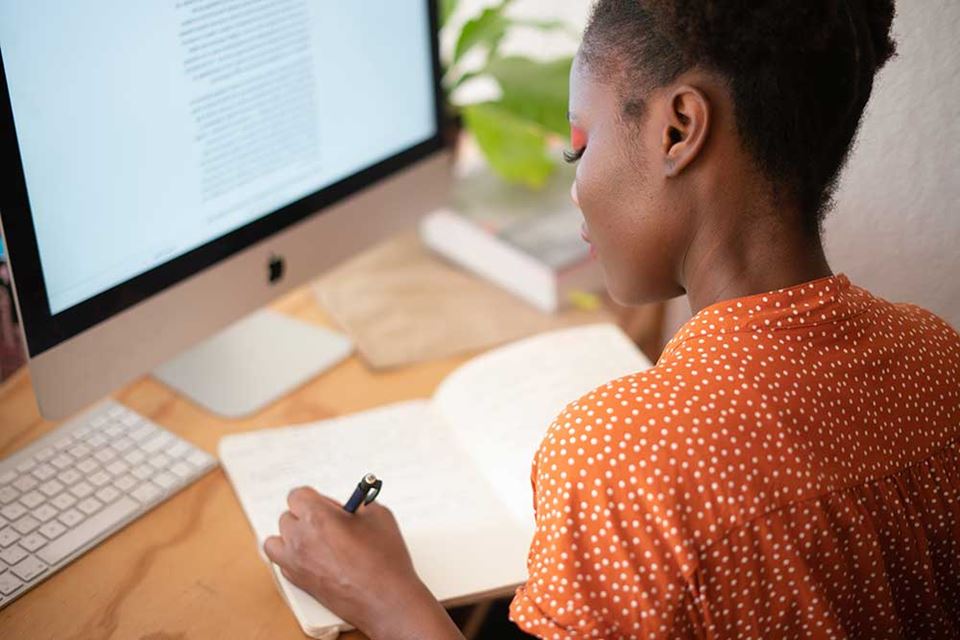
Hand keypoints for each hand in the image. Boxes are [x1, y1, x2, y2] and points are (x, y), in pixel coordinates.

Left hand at [263, 487, 462, 639]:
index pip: (297, 495)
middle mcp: (300, 539)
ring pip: (276, 541)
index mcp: (317, 517)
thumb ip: (358, 504)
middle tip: (329, 522)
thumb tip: (349, 505)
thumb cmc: (384, 561)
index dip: (313, 498)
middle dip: (306, 516)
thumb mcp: (378, 515)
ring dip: (291, 537)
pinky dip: (292, 557)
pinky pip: (282, 562)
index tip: (325, 503)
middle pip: (287, 517)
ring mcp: (295, 563)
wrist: (385, 600)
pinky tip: (313, 557)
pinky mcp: (298, 582)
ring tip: (312, 539)